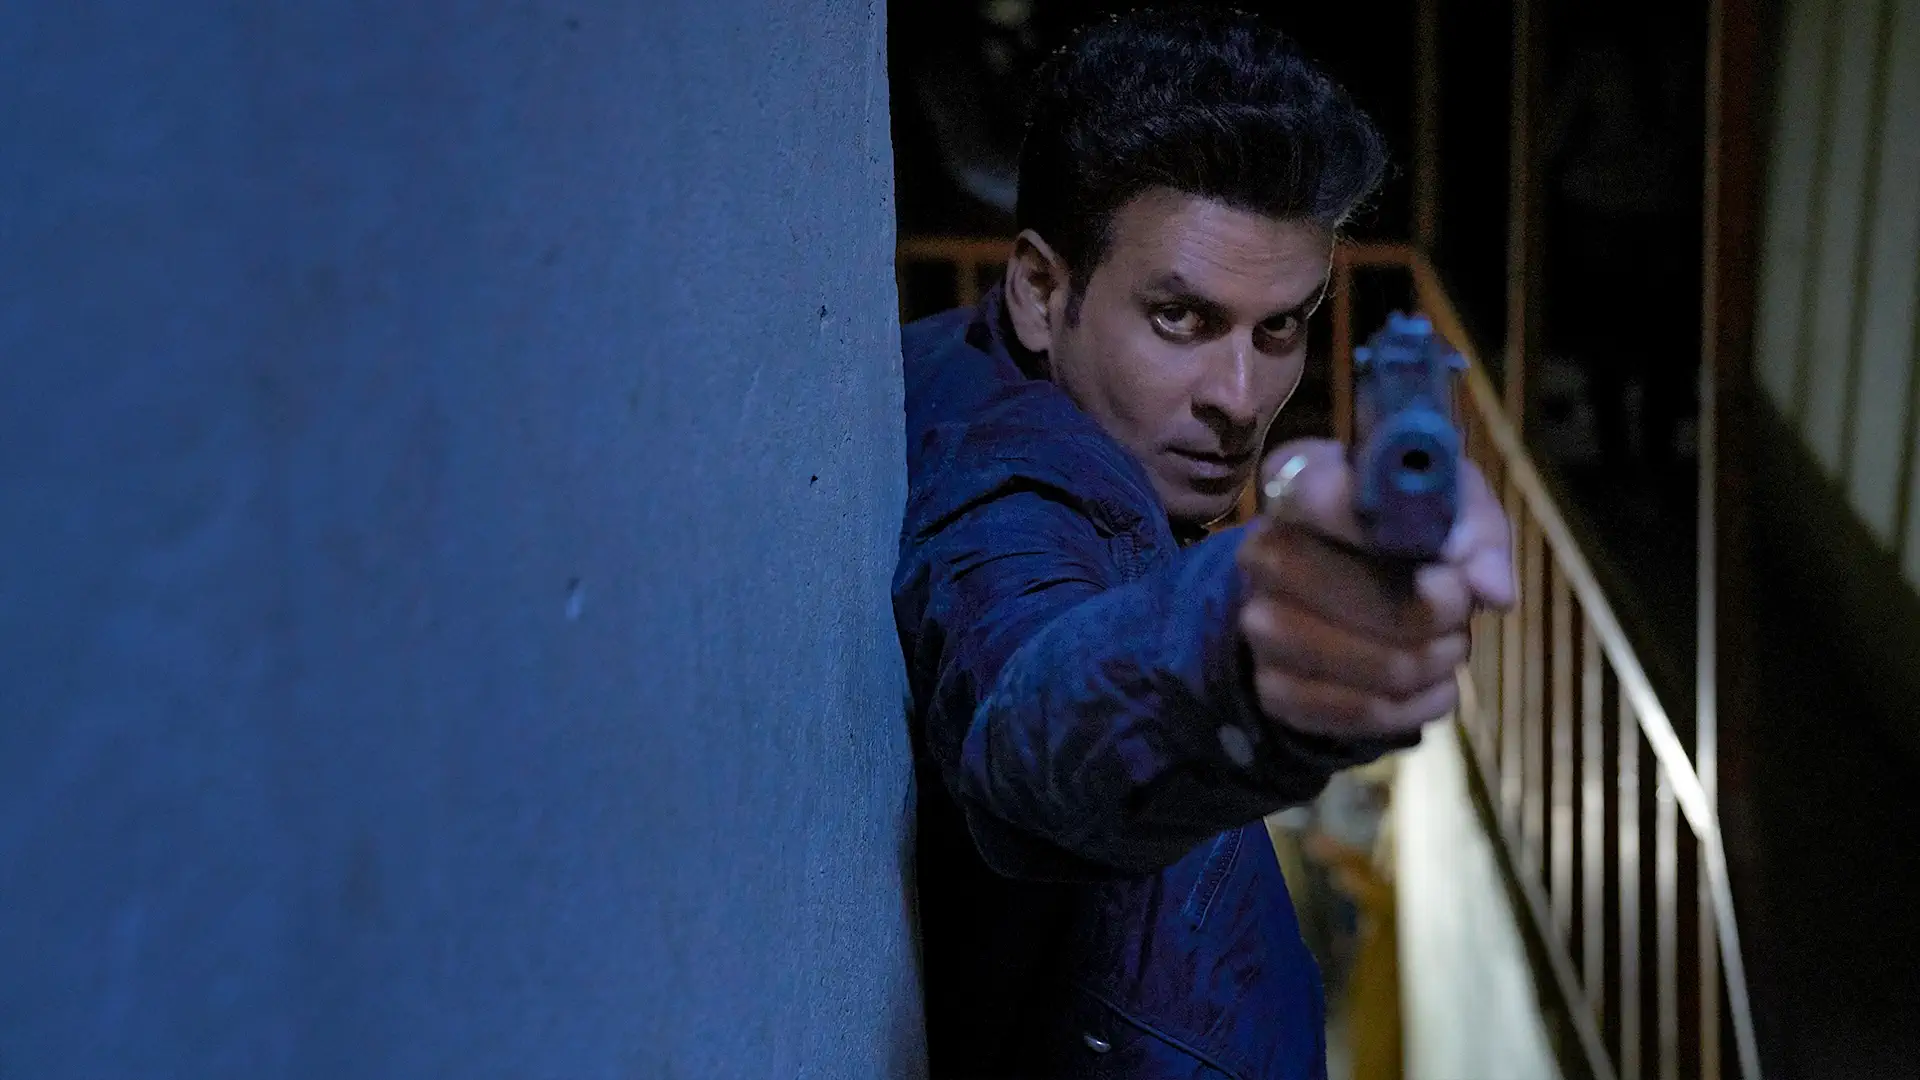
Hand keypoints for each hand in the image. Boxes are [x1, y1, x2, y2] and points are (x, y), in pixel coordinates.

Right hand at [1234, 439, 1514, 741]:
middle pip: (1353, 594)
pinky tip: (1433, 681)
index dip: (1377, 525)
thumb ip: (1477, 533)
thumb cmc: (1407, 529)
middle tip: (1461, 607)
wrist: (1344, 588)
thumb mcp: (1452, 507)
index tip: (1438, 554)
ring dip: (1437, 661)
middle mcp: (1261, 550)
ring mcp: (1259, 624)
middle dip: (1435, 611)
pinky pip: (1365, 714)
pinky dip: (1419, 704)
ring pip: (1378, 665)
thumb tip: (1491, 591)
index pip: (1318, 495)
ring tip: (1451, 642)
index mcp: (1295, 480)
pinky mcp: (1272, 689)